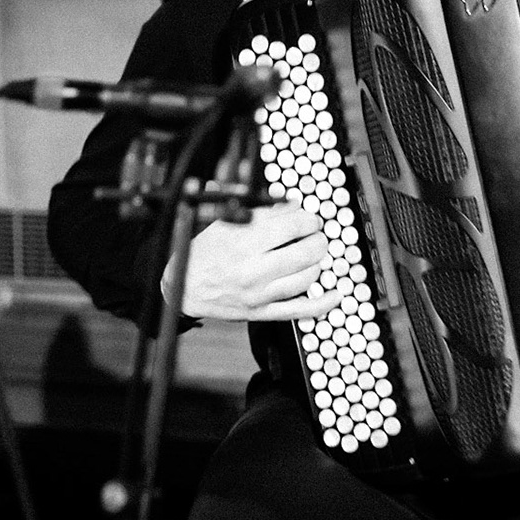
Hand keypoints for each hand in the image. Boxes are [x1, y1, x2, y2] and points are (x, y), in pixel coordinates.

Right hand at [174, 201, 340, 320]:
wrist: (184, 285)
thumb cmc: (205, 251)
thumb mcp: (227, 222)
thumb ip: (261, 213)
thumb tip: (293, 207)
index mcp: (245, 241)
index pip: (293, 225)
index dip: (309, 219)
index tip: (309, 220)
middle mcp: (254, 269)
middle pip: (306, 251)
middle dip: (318, 240)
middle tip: (316, 236)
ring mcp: (260, 293)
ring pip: (307, 278)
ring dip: (318, 263)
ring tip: (314, 255)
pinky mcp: (262, 312)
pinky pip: (300, 310)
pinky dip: (322, 303)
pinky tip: (335, 293)